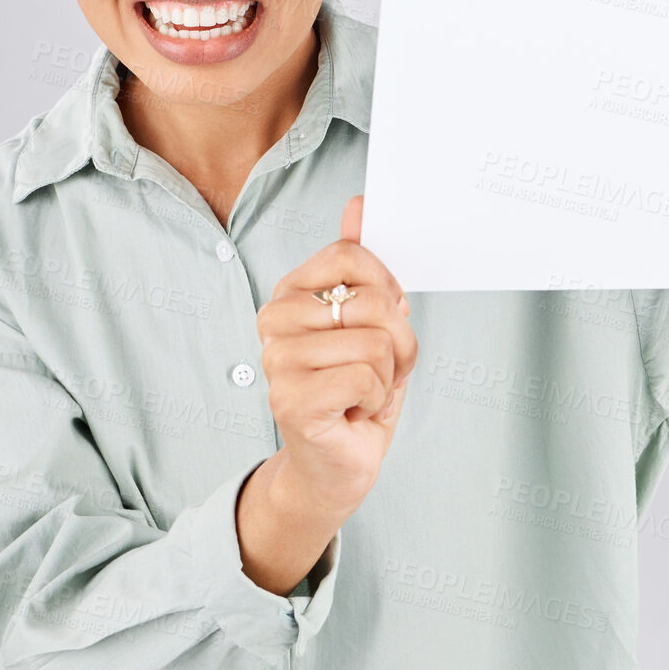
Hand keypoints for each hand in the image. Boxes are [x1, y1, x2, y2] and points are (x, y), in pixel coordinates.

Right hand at [255, 193, 416, 516]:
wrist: (336, 466)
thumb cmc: (355, 392)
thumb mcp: (370, 322)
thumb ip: (362, 264)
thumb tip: (360, 203)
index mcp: (289, 294)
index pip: (354, 256)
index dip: (388, 292)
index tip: (380, 325)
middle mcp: (273, 321)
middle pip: (373, 301)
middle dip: (396, 343)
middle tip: (373, 372)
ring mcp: (277, 360)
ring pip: (376, 342)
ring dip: (386, 377)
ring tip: (361, 395)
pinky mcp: (290, 400)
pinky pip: (367, 377)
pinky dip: (376, 400)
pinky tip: (353, 414)